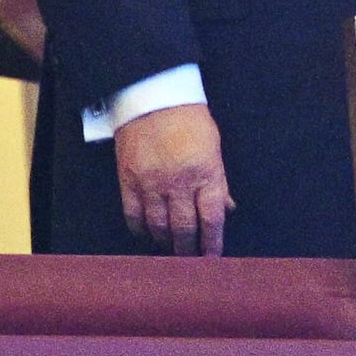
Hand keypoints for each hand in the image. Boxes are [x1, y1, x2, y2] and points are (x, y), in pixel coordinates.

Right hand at [114, 102, 229, 254]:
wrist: (153, 95)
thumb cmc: (189, 119)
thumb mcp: (214, 147)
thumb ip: (219, 181)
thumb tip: (226, 209)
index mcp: (206, 173)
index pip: (212, 219)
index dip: (212, 243)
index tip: (212, 257)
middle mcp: (179, 183)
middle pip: (184, 228)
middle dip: (188, 249)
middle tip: (189, 260)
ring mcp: (152, 183)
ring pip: (158, 226)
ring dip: (165, 242)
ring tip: (169, 248)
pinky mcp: (129, 180)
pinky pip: (133, 215)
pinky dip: (140, 229)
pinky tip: (146, 234)